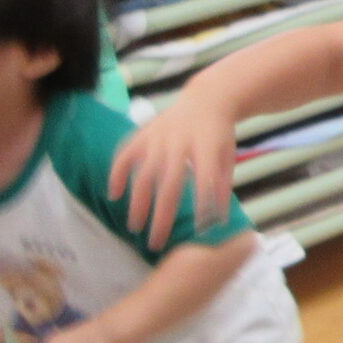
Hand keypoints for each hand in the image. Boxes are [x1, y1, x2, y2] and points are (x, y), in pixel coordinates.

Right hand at [109, 99, 235, 249]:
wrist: (207, 99)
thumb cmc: (219, 135)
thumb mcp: (227, 157)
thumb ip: (222, 186)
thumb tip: (218, 221)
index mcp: (206, 147)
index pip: (204, 180)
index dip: (202, 204)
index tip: (198, 231)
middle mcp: (180, 142)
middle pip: (168, 185)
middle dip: (161, 217)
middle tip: (155, 242)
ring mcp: (158, 137)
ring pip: (143, 174)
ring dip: (137, 203)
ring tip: (134, 226)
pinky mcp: (143, 133)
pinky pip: (124, 155)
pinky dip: (117, 174)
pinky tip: (114, 195)